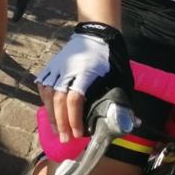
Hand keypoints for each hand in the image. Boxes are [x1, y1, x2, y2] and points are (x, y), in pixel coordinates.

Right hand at [36, 22, 130, 141]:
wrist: (94, 35)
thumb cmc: (109, 58)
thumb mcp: (119, 77)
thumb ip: (121, 99)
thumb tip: (130, 122)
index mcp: (85, 73)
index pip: (74, 99)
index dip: (74, 119)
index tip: (79, 134)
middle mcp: (67, 70)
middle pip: (58, 99)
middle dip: (61, 122)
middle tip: (65, 139)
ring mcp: (57, 67)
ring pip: (48, 94)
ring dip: (51, 114)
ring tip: (56, 130)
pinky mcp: (51, 66)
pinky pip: (44, 85)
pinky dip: (45, 100)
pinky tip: (49, 110)